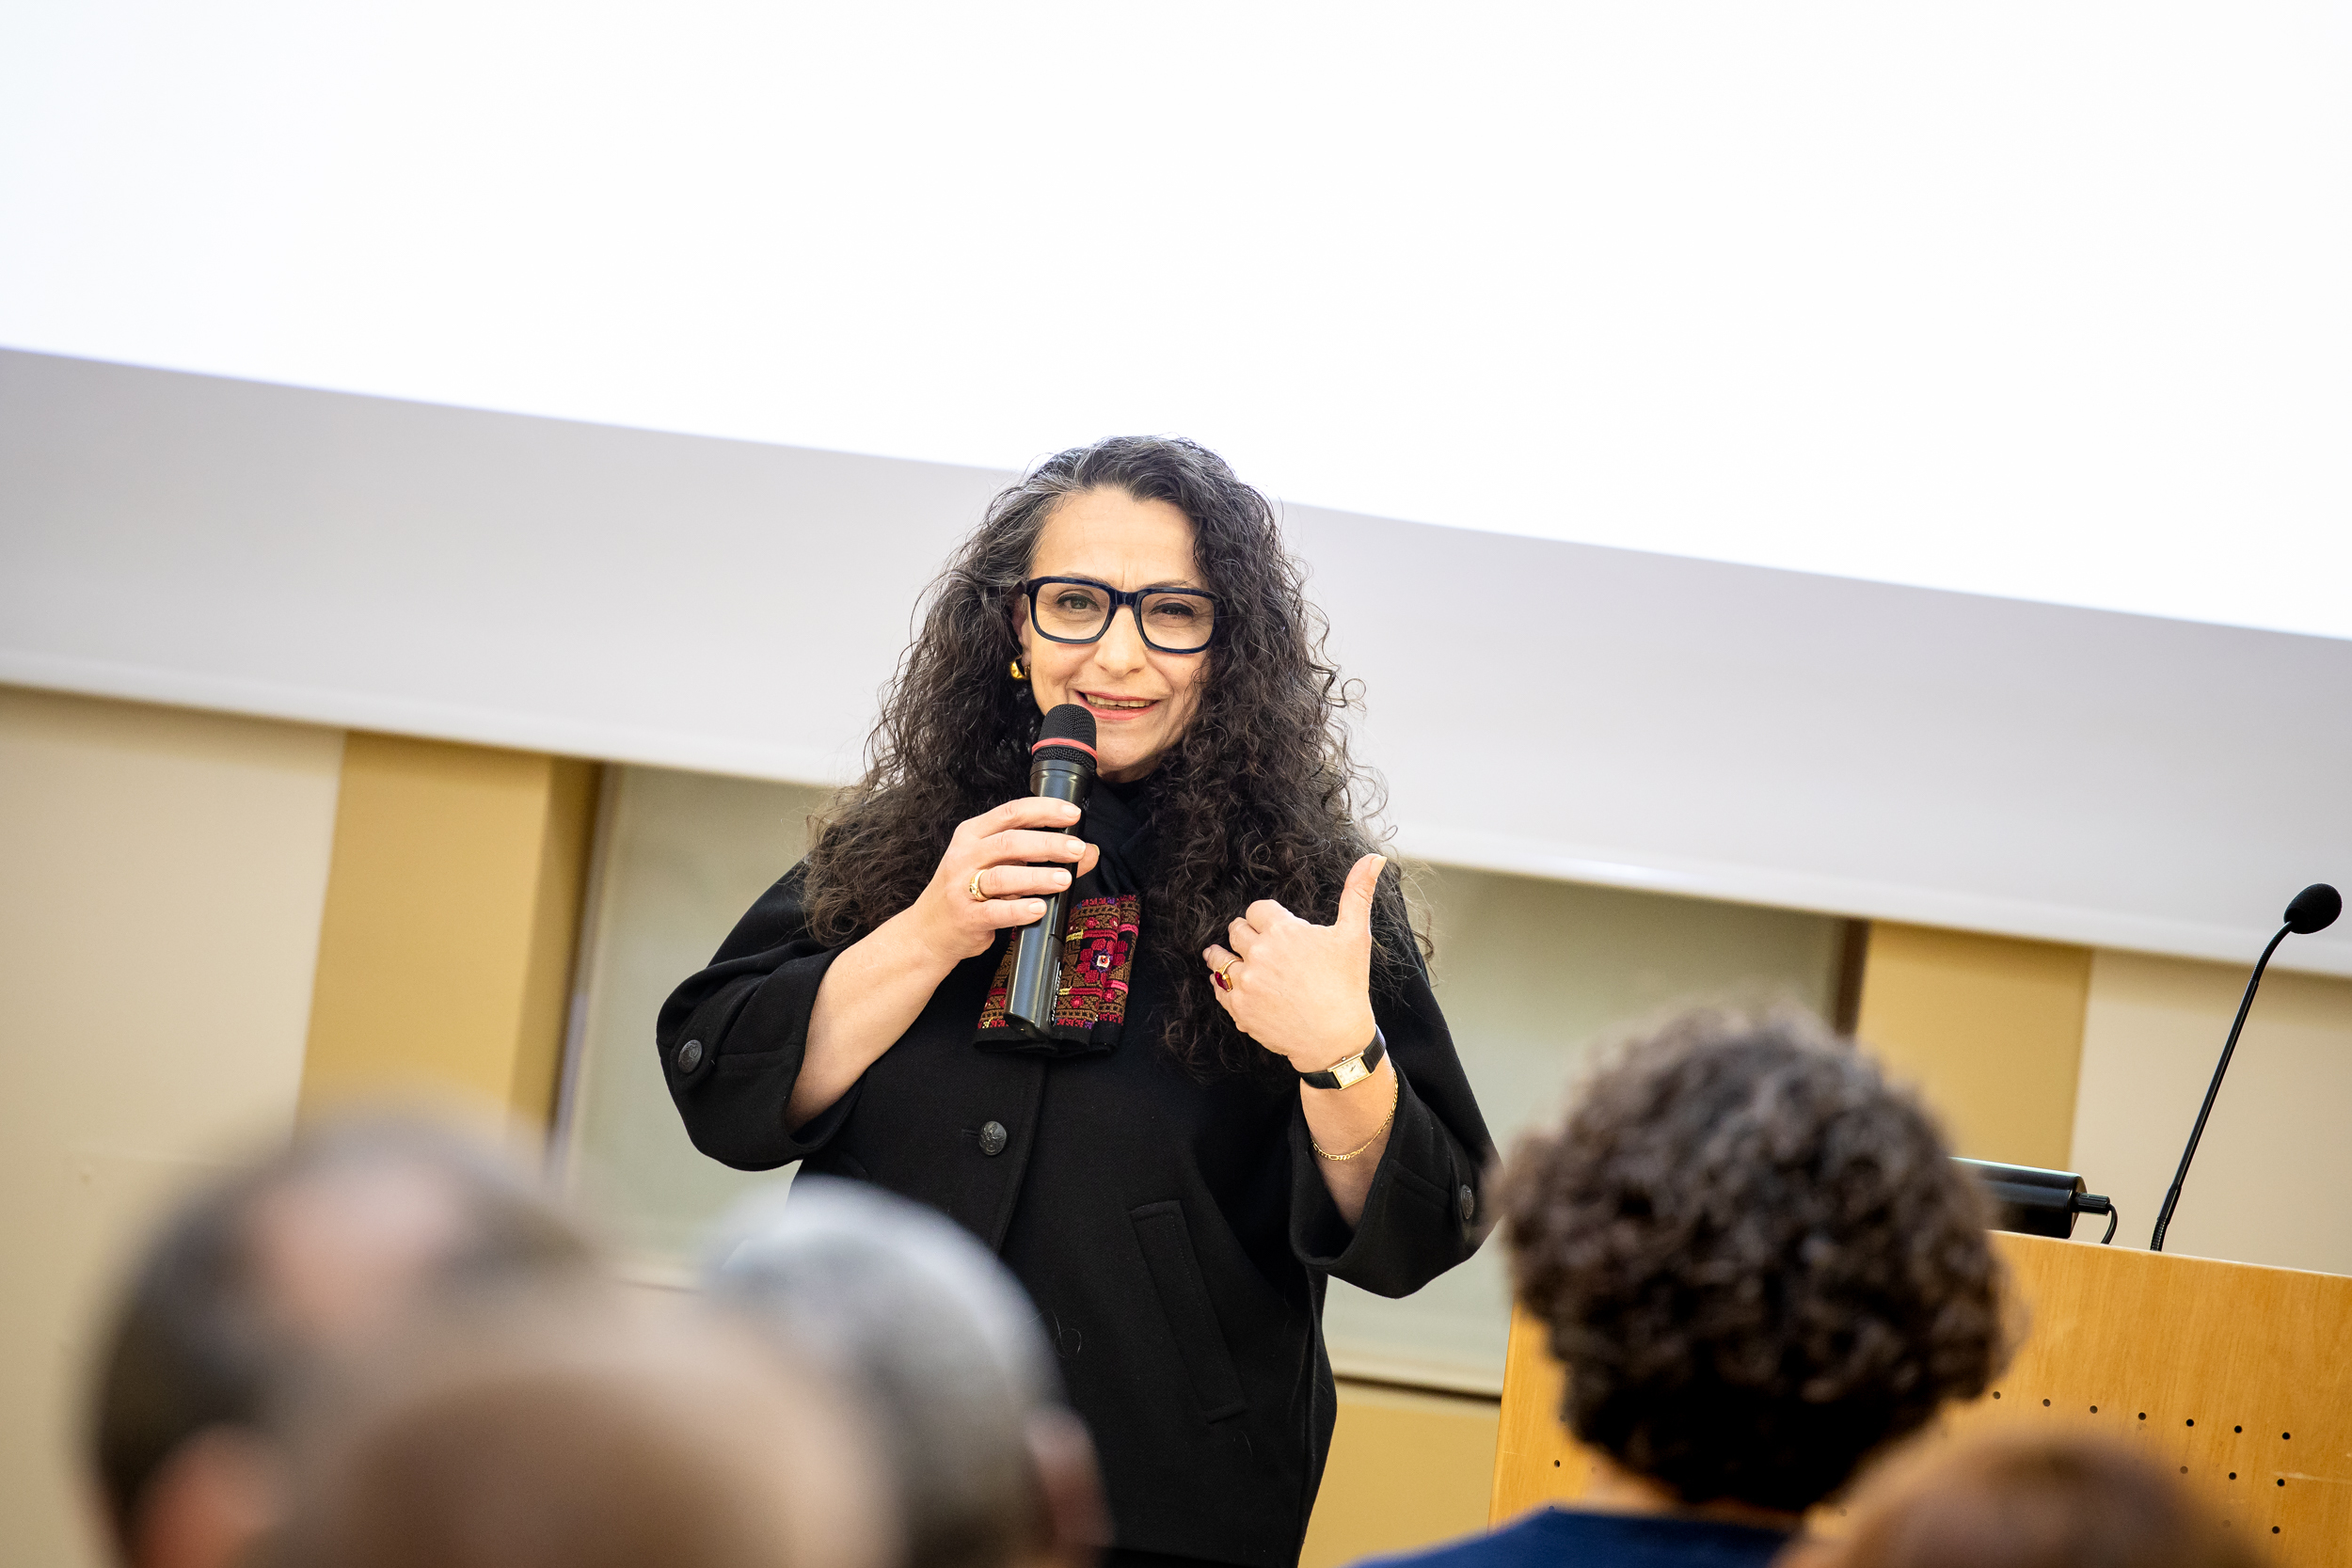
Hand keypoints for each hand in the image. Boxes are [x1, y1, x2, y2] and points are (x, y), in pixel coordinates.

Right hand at [908, 797, 1102, 964]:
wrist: (929, 931)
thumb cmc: (968, 892)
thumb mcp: (999, 866)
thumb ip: (1039, 857)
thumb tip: (1088, 851)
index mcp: (973, 834)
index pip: (1011, 813)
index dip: (1044, 810)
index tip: (1072, 814)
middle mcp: (965, 856)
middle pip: (1009, 842)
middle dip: (1047, 844)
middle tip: (1076, 849)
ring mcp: (961, 887)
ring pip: (1002, 876)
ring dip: (1037, 877)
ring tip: (1064, 879)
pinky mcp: (966, 917)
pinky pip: (995, 912)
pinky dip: (1019, 909)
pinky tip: (1039, 907)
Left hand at [1201, 854, 1384, 1070]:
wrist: (1336, 1039)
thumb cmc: (1348, 986)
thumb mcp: (1355, 935)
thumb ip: (1358, 892)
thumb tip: (1374, 858)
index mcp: (1283, 931)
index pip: (1257, 909)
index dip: (1266, 917)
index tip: (1273, 926)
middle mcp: (1259, 953)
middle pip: (1236, 930)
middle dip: (1247, 934)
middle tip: (1259, 945)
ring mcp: (1246, 981)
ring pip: (1219, 958)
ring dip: (1224, 956)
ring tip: (1235, 960)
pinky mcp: (1239, 1007)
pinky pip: (1218, 988)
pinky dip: (1223, 985)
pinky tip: (1235, 985)